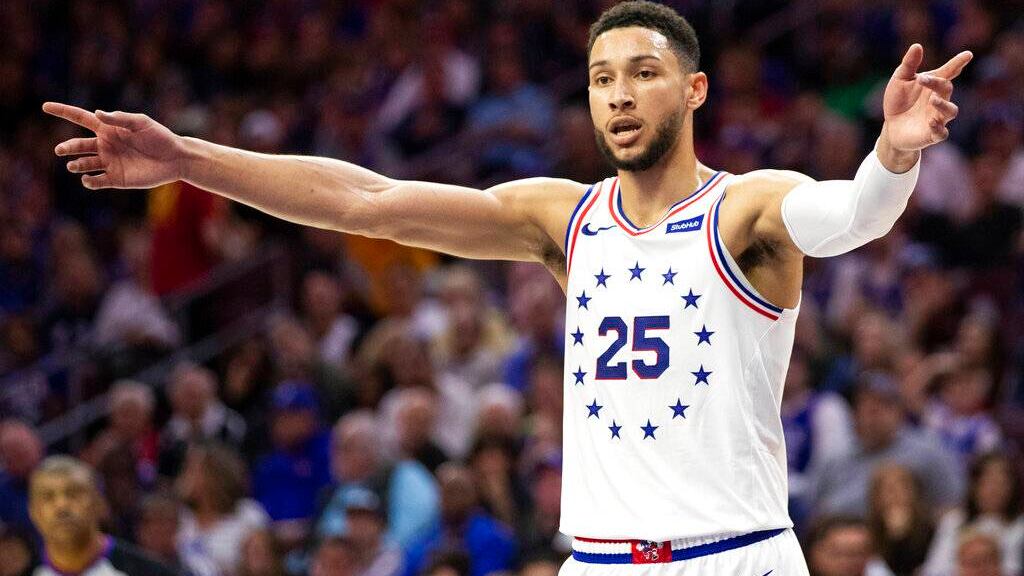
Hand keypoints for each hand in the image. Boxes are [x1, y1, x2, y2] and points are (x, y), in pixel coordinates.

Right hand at [43, 102, 184, 188]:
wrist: (175, 159)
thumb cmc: (160, 137)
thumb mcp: (141, 123)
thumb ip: (120, 118)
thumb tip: (97, 113)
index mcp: (108, 129)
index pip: (80, 118)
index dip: (63, 112)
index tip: (45, 106)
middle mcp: (105, 145)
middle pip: (78, 145)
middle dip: (67, 147)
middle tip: (61, 150)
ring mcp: (109, 162)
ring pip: (84, 164)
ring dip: (76, 164)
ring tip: (73, 165)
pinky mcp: (116, 179)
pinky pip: (97, 181)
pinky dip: (89, 181)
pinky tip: (88, 179)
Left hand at [881, 44, 971, 152]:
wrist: (891, 127)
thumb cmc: (899, 102)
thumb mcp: (899, 80)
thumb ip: (909, 64)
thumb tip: (917, 46)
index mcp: (933, 85)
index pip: (949, 72)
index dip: (958, 63)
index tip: (967, 55)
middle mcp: (939, 99)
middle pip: (946, 88)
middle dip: (937, 83)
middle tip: (923, 79)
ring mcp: (937, 117)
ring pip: (951, 111)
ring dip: (943, 105)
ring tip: (932, 100)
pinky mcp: (932, 134)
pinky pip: (942, 133)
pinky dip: (938, 128)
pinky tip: (931, 122)